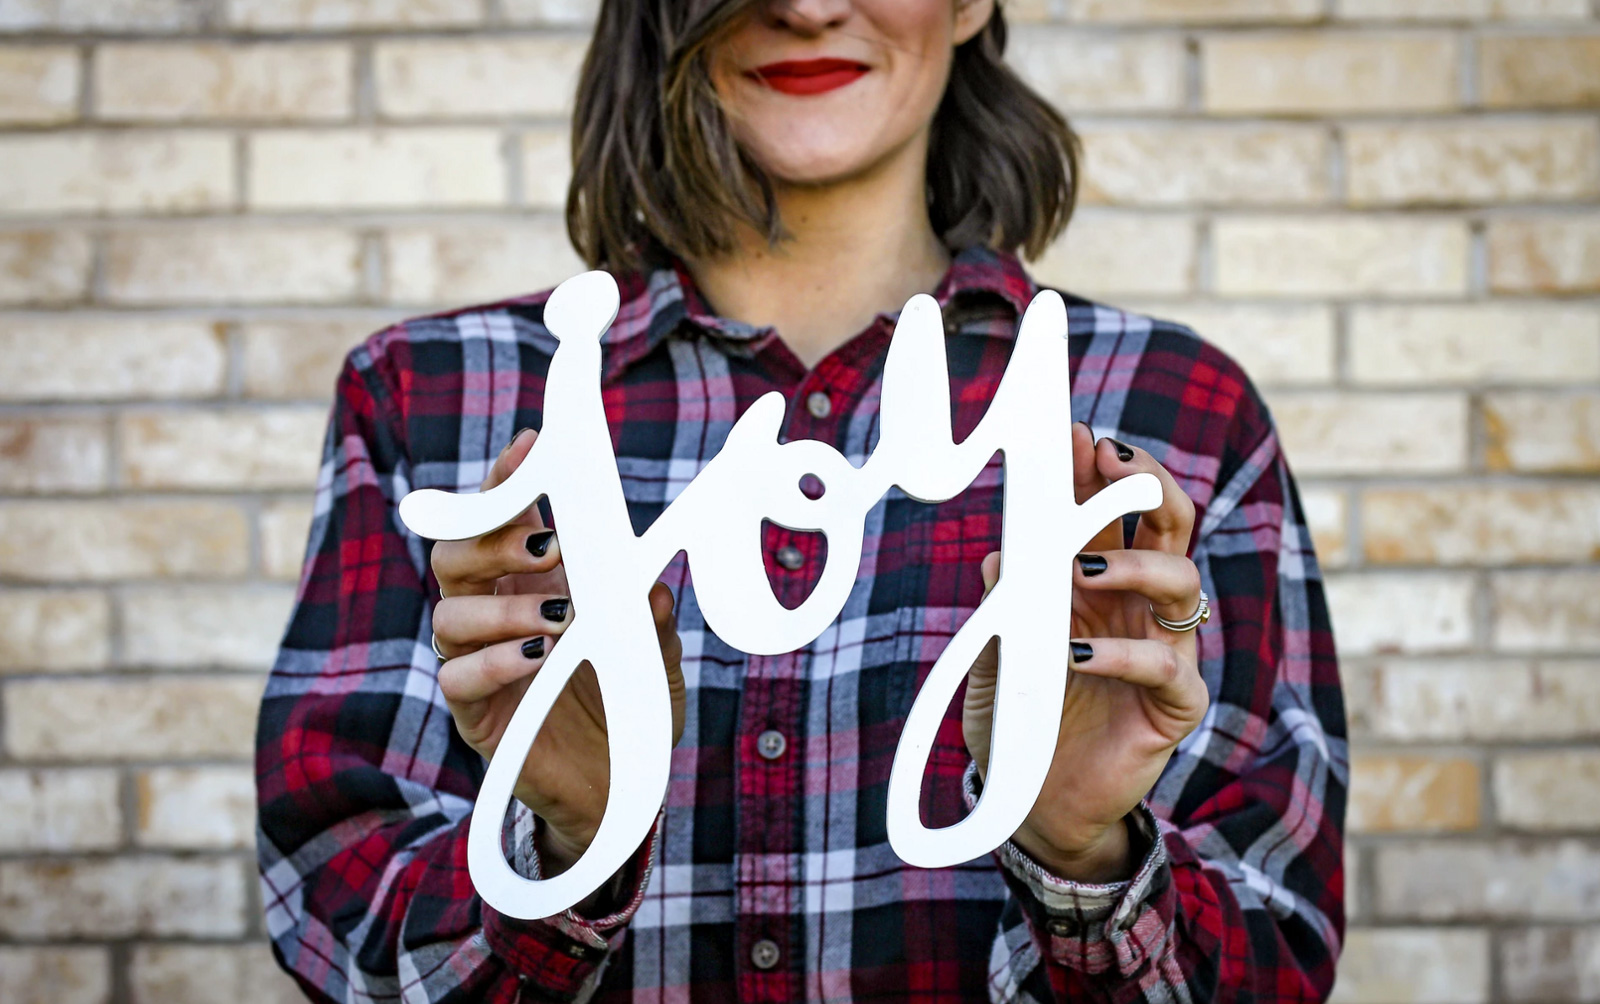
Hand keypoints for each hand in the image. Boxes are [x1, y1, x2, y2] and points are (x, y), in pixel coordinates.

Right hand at [431, 429, 685, 874]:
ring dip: (503, 606)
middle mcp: (496, 612)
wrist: (620, 785)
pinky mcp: (477, 714)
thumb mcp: (654, 652)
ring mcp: (479, 661)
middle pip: (455, 554)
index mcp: (533, 581)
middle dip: (492, 538)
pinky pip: (458, 677)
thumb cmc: (630, 702)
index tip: (530, 448)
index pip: (503, 518)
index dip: (508, 480)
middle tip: (547, 545)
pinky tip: (537, 658)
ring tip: (558, 619)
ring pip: (450, 612)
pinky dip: (495, 662)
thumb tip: (649, 584)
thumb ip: (649, 615)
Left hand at [962, 422, 1207, 882]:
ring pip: (1183, 581)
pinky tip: (1077, 655)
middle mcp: (1140, 607)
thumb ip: (1005, 607)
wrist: (1037, 805)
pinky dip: (1123, 654)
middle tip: (1110, 460)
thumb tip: (1000, 553)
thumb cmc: (1021, 720)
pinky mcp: (1176, 706)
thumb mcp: (999, 656)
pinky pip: (1167, 666)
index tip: (1076, 433)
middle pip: (1169, 525)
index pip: (1113, 511)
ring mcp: (1166, 651)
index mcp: (1102, 582)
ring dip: (1135, 565)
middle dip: (1144, 484)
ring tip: (1082, 570)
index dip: (1100, 471)